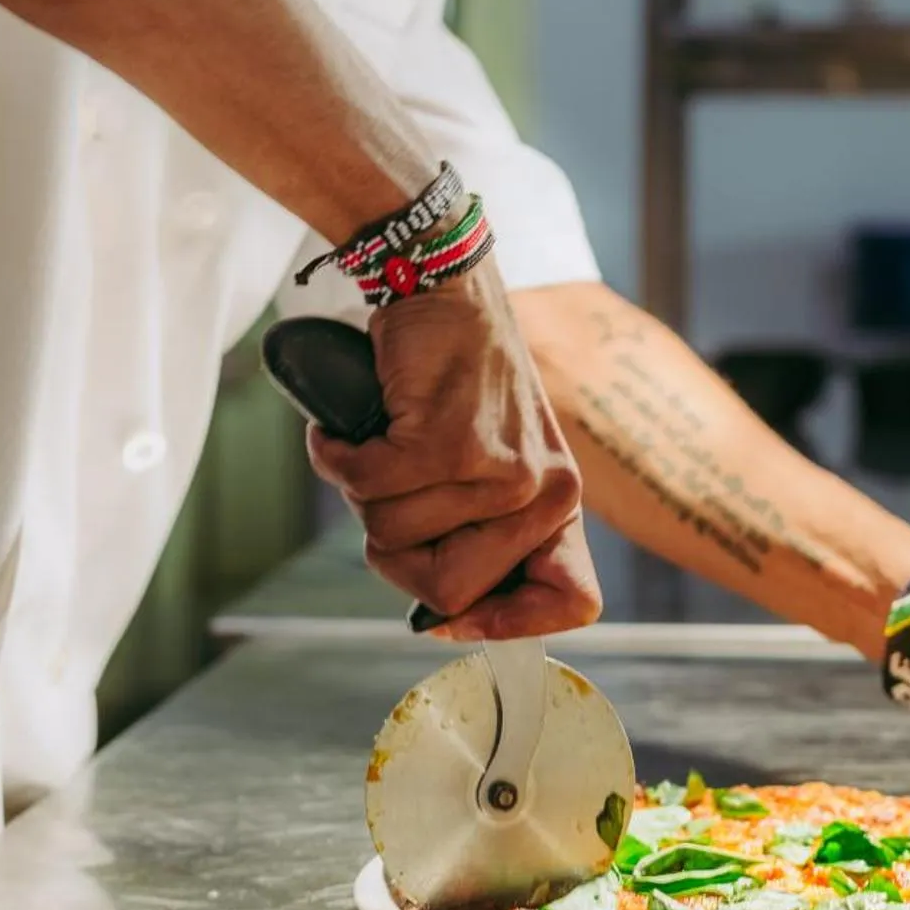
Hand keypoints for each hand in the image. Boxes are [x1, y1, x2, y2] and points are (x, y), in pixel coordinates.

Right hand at [307, 265, 601, 638]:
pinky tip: (349, 428)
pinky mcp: (444, 444)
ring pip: (391, 537)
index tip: (449, 616)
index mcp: (561, 503)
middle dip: (395, 551)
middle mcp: (543, 493)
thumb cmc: (456, 378)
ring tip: (379, 441)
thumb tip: (444, 618)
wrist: (444, 286)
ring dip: (362, 493)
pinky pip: (365, 488)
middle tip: (387, 495)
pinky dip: (337, 457)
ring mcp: (497, 471)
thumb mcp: (495, 459)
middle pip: (448, 589)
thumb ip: (481, 532)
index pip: (571, 601)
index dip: (505, 623)